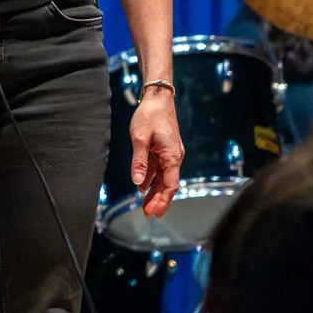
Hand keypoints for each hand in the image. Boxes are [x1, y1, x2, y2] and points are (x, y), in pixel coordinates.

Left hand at [130, 91, 183, 217]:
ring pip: (163, 178)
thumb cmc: (149, 116)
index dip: (162, 200)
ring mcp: (169, 153)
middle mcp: (174, 157)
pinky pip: (158, 168)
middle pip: (168, 184)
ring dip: (154, 191)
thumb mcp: (140, 139)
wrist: (157, 99)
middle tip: (148, 214)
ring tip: (145, 205)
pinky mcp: (164, 149)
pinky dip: (151, 178)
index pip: (170, 184)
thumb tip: (138, 182)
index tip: (155, 212)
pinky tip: (143, 186)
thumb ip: (139, 161)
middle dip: (159, 200)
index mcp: (172, 156)